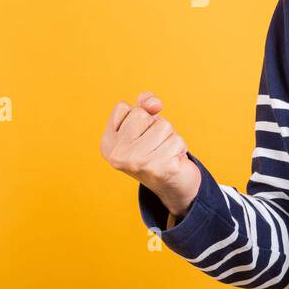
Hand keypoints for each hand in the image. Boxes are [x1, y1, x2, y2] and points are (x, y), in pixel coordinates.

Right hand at [100, 92, 201, 216]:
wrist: (172, 185)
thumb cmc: (157, 149)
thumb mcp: (145, 124)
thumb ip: (145, 105)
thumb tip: (154, 103)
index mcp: (108, 143)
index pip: (123, 107)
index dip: (138, 118)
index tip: (139, 137)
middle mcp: (118, 155)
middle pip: (142, 114)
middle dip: (155, 125)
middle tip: (154, 146)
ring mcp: (137, 162)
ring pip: (163, 125)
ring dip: (170, 137)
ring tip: (164, 152)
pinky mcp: (159, 168)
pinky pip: (177, 140)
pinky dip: (180, 148)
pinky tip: (172, 161)